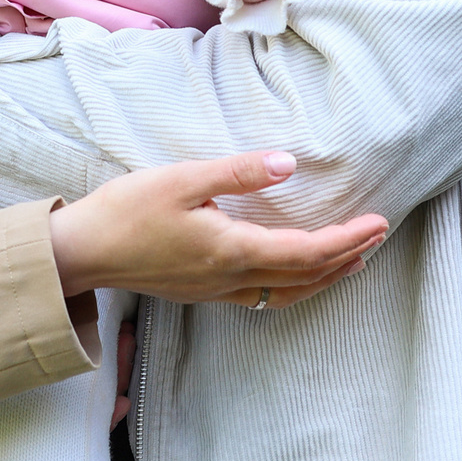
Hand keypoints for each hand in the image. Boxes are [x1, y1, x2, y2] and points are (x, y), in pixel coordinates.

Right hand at [47, 151, 386, 305]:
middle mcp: (231, 279)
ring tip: (351, 261)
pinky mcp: (201, 292)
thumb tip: (289, 164)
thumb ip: (239, 173)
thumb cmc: (127, 211)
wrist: (82, 252)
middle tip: (378, 237)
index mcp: (232, 251)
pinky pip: (263, 296)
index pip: (307, 252)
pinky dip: (293, 286)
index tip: (379, 223)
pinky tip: (292, 274)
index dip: (348, 239)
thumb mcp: (183, 179)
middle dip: (346, 257)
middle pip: (305, 277)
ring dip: (324, 278)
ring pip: (286, 293)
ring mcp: (216, 291)